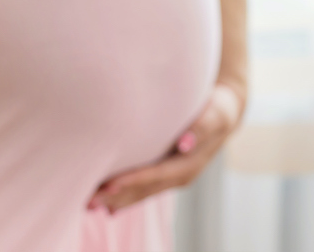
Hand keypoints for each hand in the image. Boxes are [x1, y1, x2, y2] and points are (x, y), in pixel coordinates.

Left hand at [88, 81, 245, 213]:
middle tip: (88, 201)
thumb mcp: (216, 115)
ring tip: (89, 205)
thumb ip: (202, 128)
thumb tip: (185, 143)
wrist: (225, 112)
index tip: (108, 185)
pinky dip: (125, 195)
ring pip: (142, 192)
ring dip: (116, 199)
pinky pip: (144, 188)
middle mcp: (181, 176)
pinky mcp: (167, 171)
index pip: (157, 175)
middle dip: (117, 196)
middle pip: (145, 190)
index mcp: (190, 164)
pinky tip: (107, 204)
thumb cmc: (218, 109)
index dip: (133, 181)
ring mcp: (173, 176)